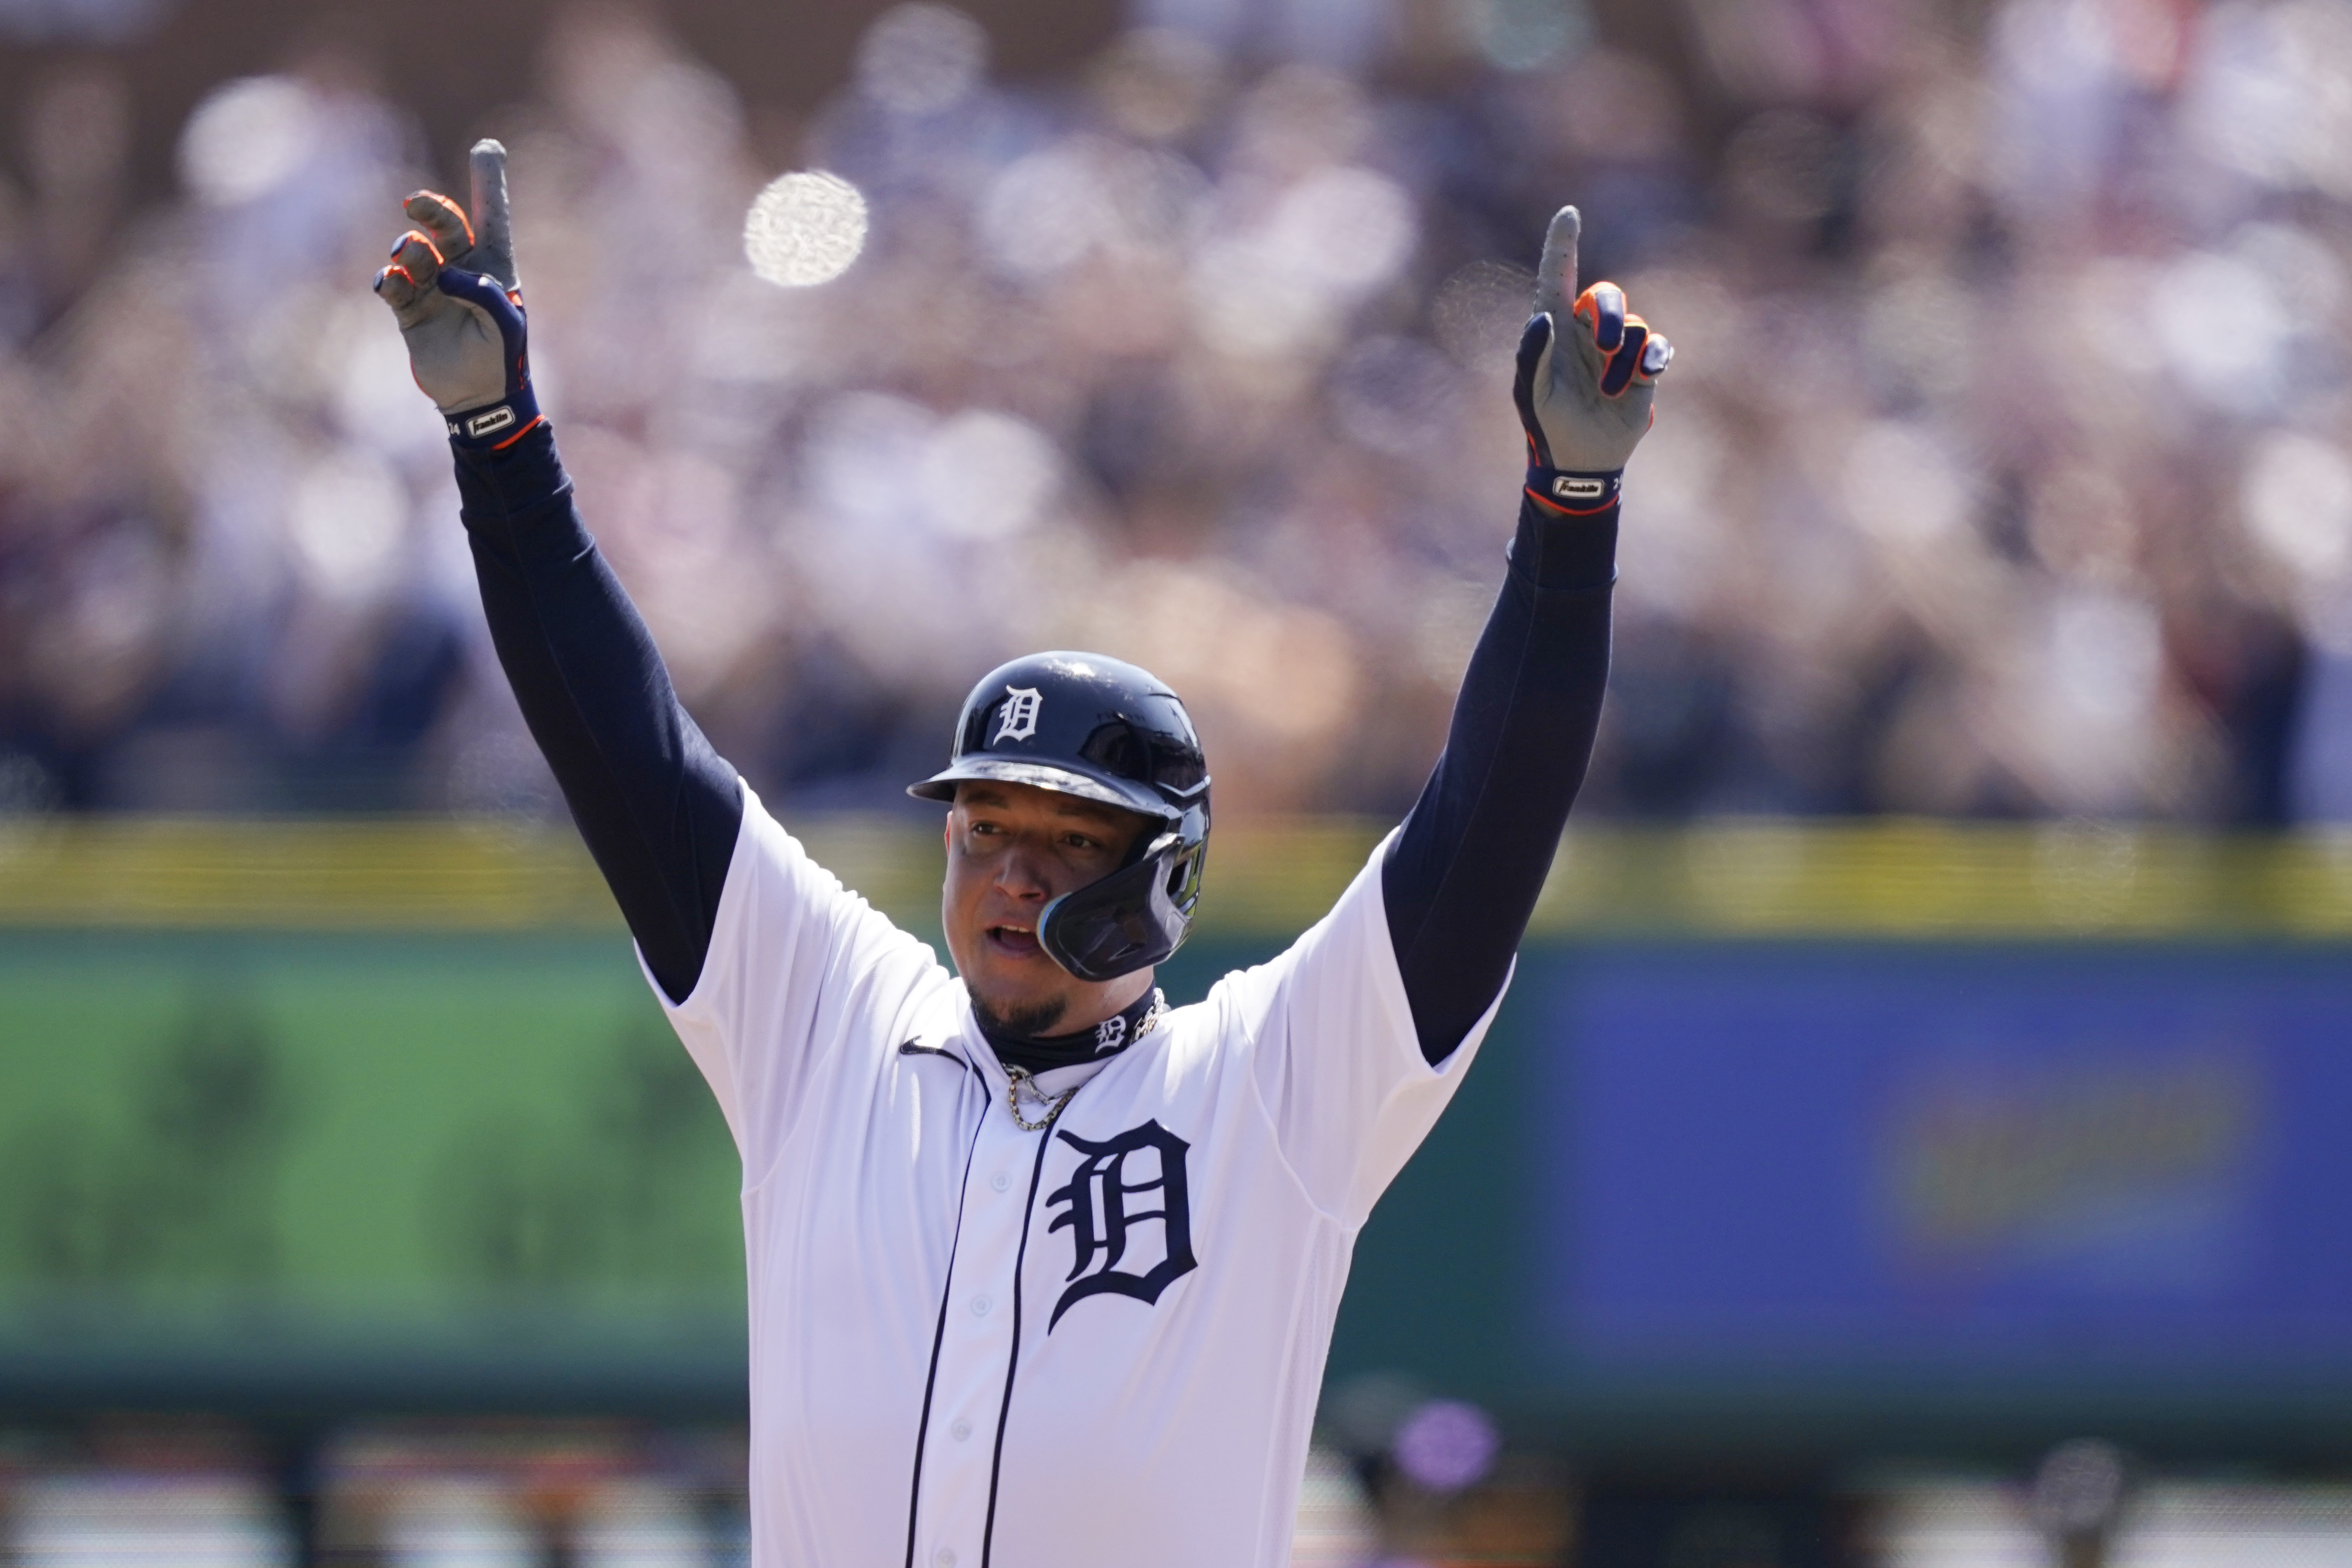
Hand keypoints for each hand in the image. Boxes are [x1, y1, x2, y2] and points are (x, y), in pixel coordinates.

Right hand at [373, 139, 540, 448]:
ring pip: (415, 253)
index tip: (486, 147)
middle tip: (417, 204)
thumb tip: (443, 273)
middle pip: (445, 226)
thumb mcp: (506, 324)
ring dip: (409, 249)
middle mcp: (461, 271)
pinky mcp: (409, 311)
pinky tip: (389, 281)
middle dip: (431, 210)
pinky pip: (393, 286)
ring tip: (407, 253)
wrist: (479, 401)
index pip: (491, 218)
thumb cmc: (501, 360)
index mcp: (495, 268)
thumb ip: (482, 293)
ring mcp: (432, 288)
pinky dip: (388, 279)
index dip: (488, 183)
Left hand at [1512, 206, 1670, 511]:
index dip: (1562, 245)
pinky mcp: (1642, 368)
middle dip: (1608, 314)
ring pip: (1633, 326)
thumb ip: (1533, 354)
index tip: (1568, 214)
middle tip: (1602, 346)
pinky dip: (1651, 358)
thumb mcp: (1532, 393)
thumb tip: (1546, 317)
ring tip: (1609, 391)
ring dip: (1623, 360)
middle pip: (1605, 294)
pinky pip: (1656, 346)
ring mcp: (1615, 349)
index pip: (1556, 276)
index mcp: (1554, 330)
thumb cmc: (1548, 425)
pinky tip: (1642, 378)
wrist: (1581, 461)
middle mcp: (1585, 331)